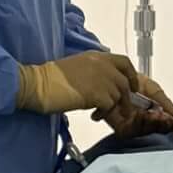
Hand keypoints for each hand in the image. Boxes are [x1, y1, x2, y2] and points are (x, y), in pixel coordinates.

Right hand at [17, 51, 135, 116]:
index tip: (133, 87)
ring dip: (111, 107)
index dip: (132, 76)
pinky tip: (94, 115)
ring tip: (98, 113)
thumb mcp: (77, 66)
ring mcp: (101, 78)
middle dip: (126, 97)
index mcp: (96, 57)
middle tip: (122, 108)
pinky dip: (104, 113)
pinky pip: (110, 106)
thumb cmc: (50, 78)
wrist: (39, 84)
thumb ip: (93, 71)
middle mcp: (102, 65)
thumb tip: (103, 84)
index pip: (124, 62)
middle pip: (125, 82)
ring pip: (119, 96)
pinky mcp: (97, 93)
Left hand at [99, 70, 172, 136]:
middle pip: (157, 129)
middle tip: (168, 119)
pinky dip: (138, 123)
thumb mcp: (153, 89)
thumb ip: (165, 102)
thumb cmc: (131, 81)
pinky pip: (131, 131)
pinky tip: (143, 114)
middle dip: (164, 125)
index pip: (167, 123)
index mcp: (154, 113)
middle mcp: (144, 121)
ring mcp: (132, 125)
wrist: (113, 75)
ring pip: (146, 131)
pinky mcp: (120, 128)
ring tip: (157, 114)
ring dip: (153, 124)